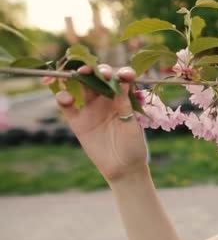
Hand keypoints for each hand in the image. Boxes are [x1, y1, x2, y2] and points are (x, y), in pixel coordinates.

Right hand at [44, 64, 148, 182]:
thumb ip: (125, 105)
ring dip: (80, 77)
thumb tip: (123, 82)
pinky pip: (66, 105)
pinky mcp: (78, 121)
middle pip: (100, 78)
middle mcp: (107, 100)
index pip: (121, 80)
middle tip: (101, 73)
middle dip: (99, 71)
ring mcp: (91, 109)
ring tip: (81, 75)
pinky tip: (65, 98)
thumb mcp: (132, 125)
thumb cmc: (133, 146)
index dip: (122, 73)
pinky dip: (62, 98)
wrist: (123, 169)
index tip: (125, 75)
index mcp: (124, 99)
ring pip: (82, 86)